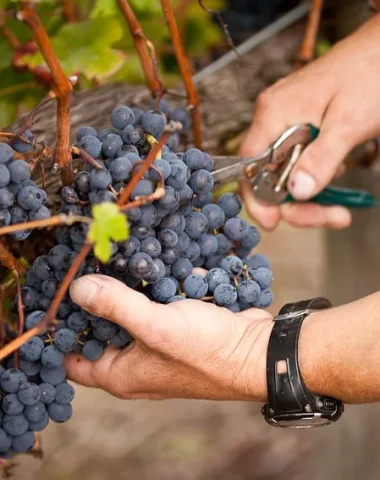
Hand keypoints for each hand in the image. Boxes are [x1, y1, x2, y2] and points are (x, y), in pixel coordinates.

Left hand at [65, 274, 272, 400]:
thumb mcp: (156, 326)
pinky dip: (157, 283)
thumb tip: (76, 288)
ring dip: (129, 285)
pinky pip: (158, 302)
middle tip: (89, 265)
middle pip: (102, 329)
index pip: (73, 359)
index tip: (58, 297)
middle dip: (97, 299)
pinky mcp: (179, 325)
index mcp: (121, 373)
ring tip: (119, 253)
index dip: (62, 331)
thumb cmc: (207, 349)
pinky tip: (157, 258)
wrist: (259, 350)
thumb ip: (114, 306)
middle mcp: (137, 362)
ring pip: (131, 310)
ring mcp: (159, 343)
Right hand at [240, 15, 379, 230]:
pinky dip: (316, 177)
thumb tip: (298, 191)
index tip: (275, 222)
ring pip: (285, 173)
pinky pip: (299, 161)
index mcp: (274, 113)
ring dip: (310, 195)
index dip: (258, 199)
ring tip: (339, 205)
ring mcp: (287, 122)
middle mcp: (274, 118)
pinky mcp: (302, 126)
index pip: (250, 167)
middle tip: (330, 216)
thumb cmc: (370, 72)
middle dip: (296, 203)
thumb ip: (321, 158)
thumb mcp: (348, 122)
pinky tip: (336, 175)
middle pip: (269, 176)